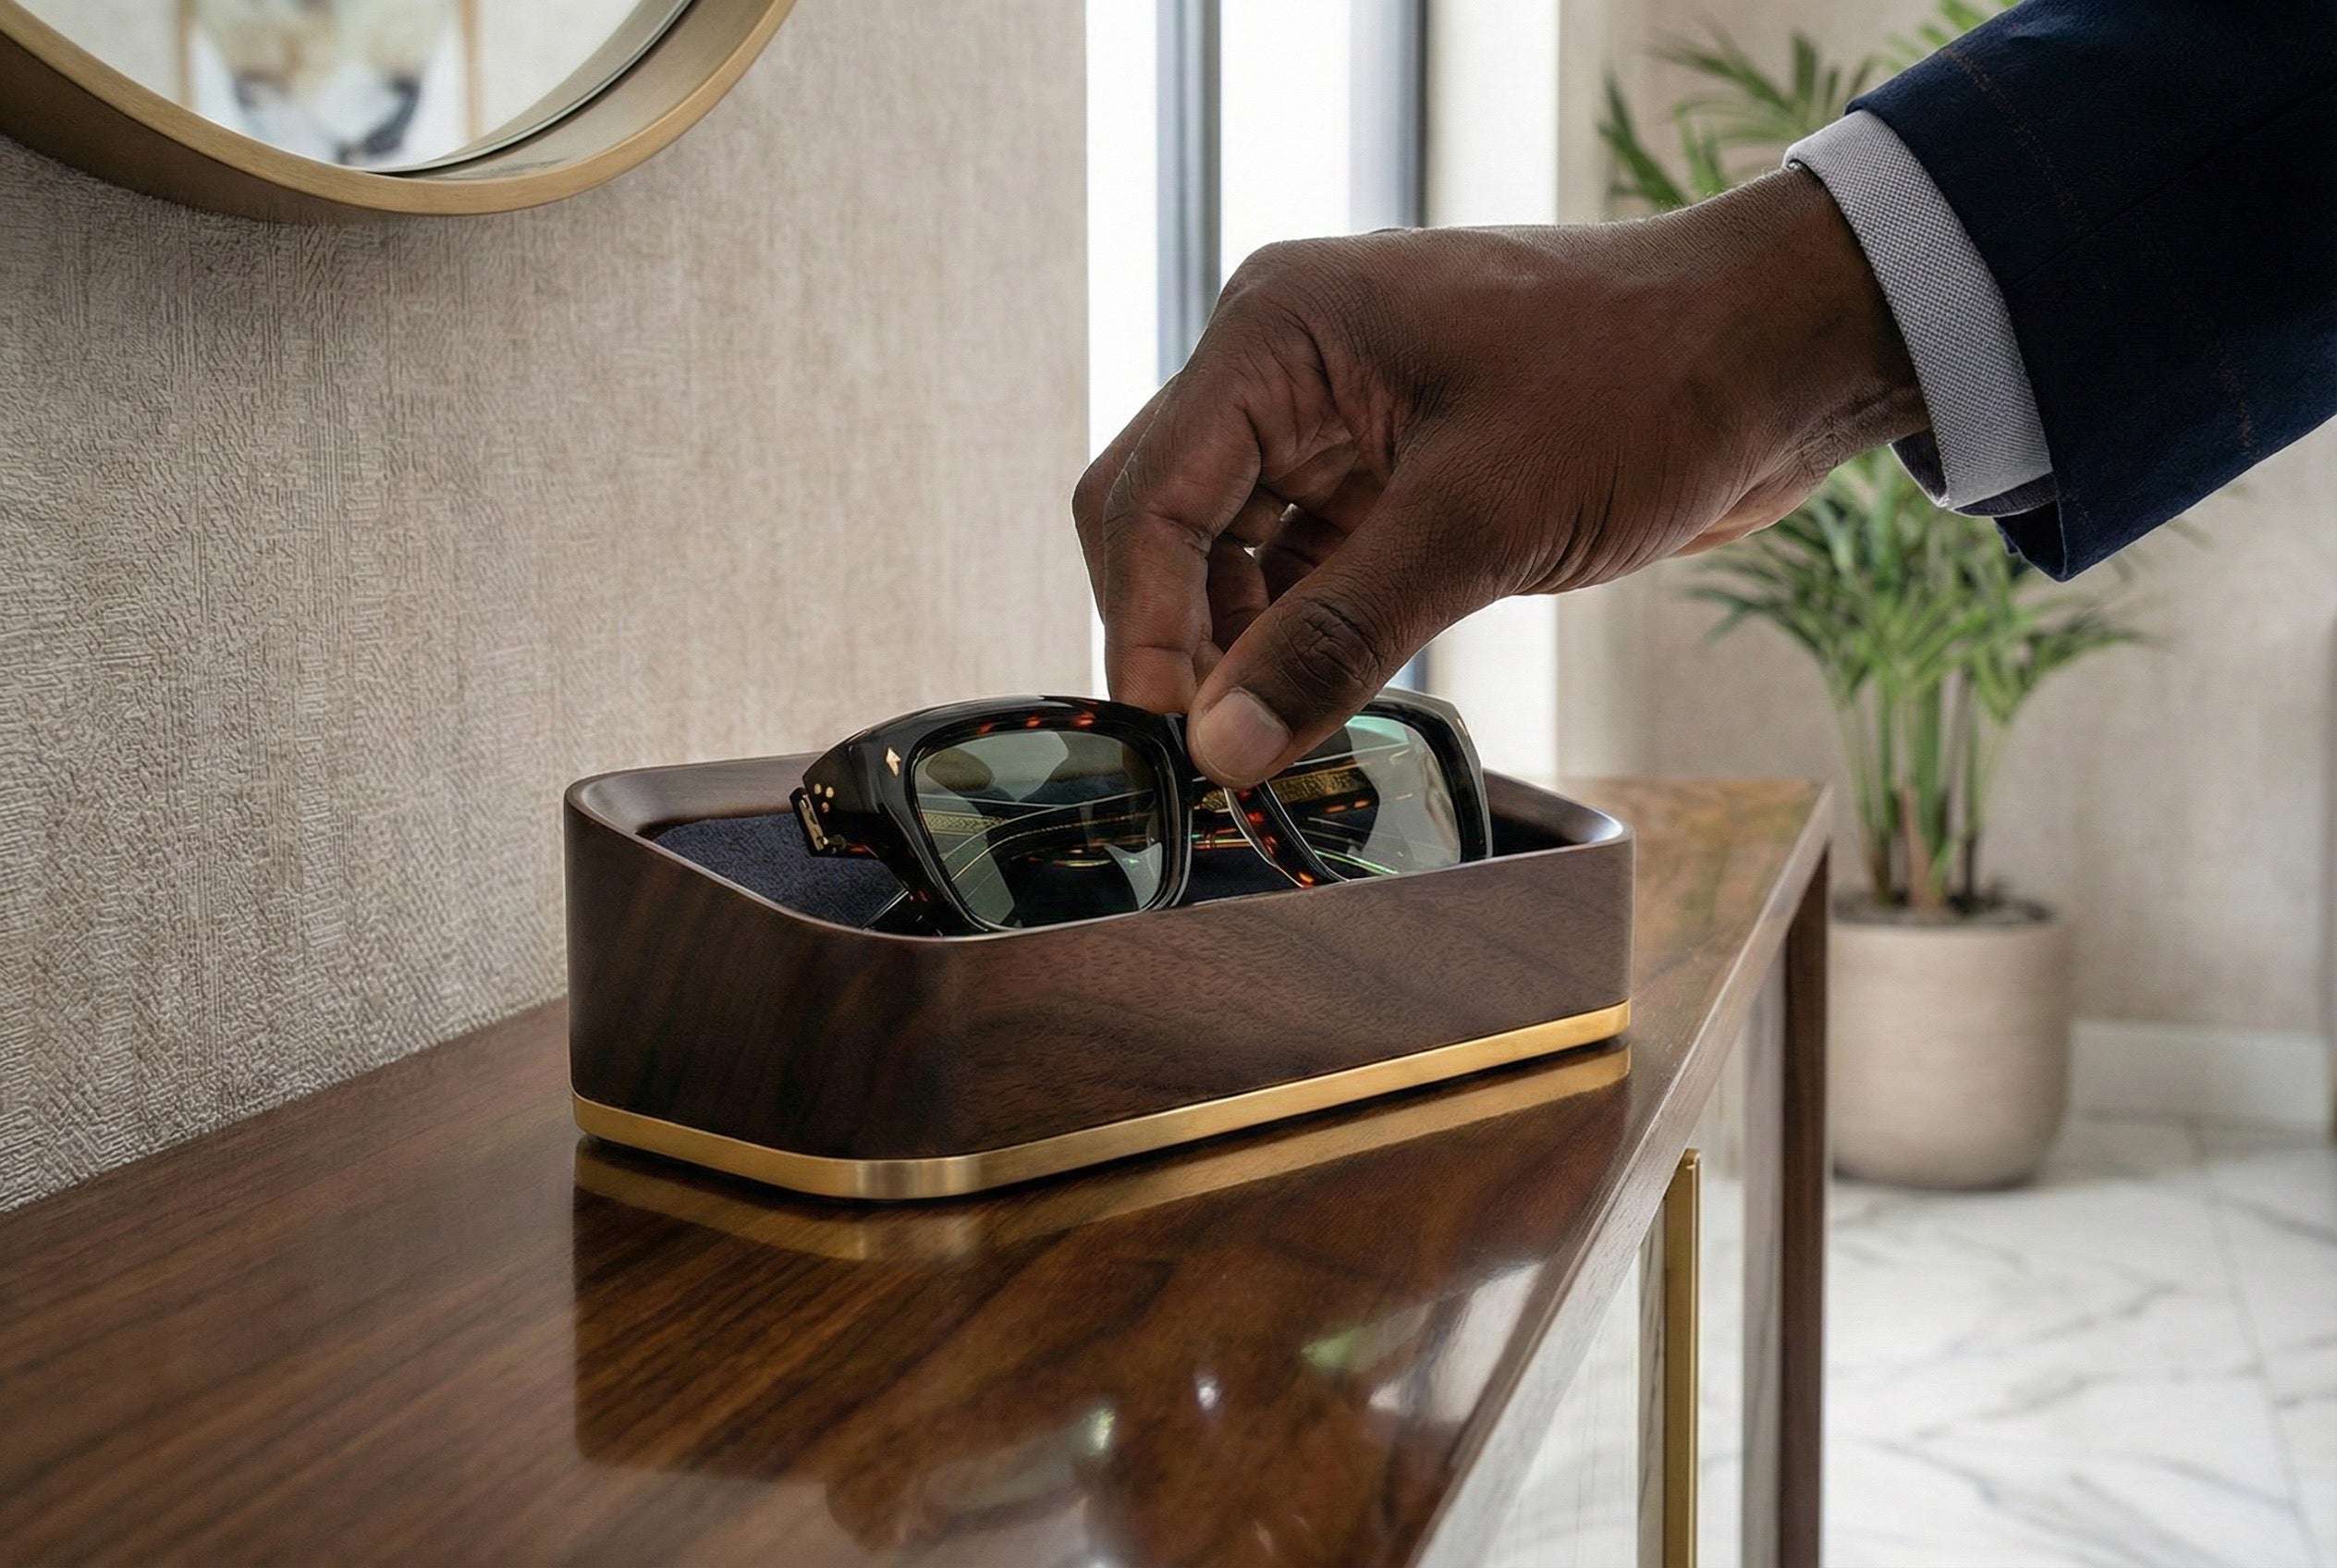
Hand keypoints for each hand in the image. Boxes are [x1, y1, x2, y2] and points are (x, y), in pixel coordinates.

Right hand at [1073, 168, 1925, 785]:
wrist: (1775, 353)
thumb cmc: (1641, 388)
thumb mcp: (1478, 522)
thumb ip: (1335, 638)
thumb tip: (1220, 750)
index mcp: (1279, 333)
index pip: (1148, 494)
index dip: (1141, 626)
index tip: (1173, 743)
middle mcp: (1285, 364)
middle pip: (1163, 520)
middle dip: (1176, 638)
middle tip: (1213, 757)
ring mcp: (1332, 416)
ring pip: (1224, 551)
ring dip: (1236, 647)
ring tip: (1271, 748)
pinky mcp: (1383, 468)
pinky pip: (1298, 562)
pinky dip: (1297, 635)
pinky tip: (1317, 705)